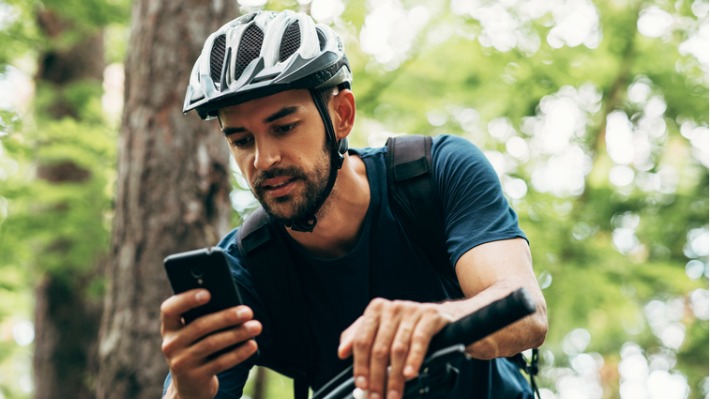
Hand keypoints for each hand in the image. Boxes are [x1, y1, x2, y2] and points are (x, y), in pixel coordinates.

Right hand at [160, 289, 261, 398]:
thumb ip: (203, 317)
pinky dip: (238, 353)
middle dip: (226, 317)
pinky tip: (252, 344)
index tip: (208, 293)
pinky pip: (220, 362)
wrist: (189, 386)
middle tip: (248, 311)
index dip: (187, 299)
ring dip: (237, 334)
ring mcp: (181, 363)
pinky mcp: (194, 378)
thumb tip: (232, 304)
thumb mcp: (193, 334)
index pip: (170, 309)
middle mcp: (170, 345)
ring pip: (212, 344)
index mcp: (169, 328)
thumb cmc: (197, 348)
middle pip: (199, 326)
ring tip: (256, 326)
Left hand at [337, 299, 452, 398]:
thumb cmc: (401, 324)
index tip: (361, 385)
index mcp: (375, 310)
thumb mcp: (378, 328)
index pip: (362, 340)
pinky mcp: (429, 316)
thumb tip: (342, 352)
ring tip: (392, 395)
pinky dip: (414, 360)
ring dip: (394, 377)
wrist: (434, 315)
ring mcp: (411, 311)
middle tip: (376, 397)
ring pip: (398, 349)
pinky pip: (419, 341)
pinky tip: (409, 375)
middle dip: (377, 378)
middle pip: (379, 348)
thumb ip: (357, 338)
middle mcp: (392, 308)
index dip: (360, 365)